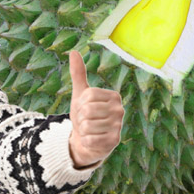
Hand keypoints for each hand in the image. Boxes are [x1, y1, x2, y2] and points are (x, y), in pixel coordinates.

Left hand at [68, 50, 123, 167]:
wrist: (86, 140)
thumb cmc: (85, 114)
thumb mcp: (80, 94)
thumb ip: (78, 73)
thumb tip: (73, 52)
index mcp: (114, 96)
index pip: (88, 96)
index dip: (80, 104)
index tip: (84, 108)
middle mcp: (120, 110)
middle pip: (88, 110)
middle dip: (81, 118)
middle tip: (86, 121)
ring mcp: (119, 126)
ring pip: (87, 126)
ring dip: (83, 130)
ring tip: (89, 131)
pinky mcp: (115, 141)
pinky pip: (90, 139)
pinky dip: (86, 141)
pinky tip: (92, 140)